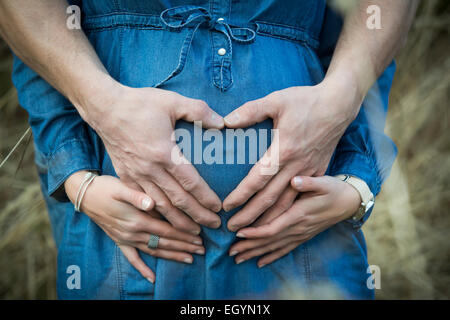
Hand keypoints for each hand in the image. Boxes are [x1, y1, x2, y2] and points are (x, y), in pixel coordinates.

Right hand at [65, 171, 204, 281]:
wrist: (84, 195)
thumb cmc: (105, 188)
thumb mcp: (121, 187)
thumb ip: (137, 196)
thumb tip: (152, 203)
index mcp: (137, 219)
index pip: (167, 229)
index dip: (184, 233)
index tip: (199, 236)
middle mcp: (133, 232)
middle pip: (164, 242)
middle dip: (184, 246)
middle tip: (202, 249)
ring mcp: (126, 238)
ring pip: (154, 250)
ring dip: (172, 255)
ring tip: (189, 259)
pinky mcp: (119, 240)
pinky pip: (132, 258)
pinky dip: (142, 268)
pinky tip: (151, 278)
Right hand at [82, 84, 224, 232]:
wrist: (104, 108)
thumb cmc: (140, 104)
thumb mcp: (173, 101)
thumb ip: (200, 111)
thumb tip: (223, 123)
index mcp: (164, 153)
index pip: (190, 183)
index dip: (206, 198)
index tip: (218, 208)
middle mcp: (150, 169)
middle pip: (178, 200)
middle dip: (197, 216)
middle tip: (213, 226)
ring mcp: (136, 175)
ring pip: (160, 206)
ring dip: (178, 221)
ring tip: (193, 231)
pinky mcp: (125, 176)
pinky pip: (143, 201)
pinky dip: (156, 213)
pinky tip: (166, 221)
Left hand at [223, 81, 360, 231]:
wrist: (339, 105)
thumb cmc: (306, 101)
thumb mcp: (276, 100)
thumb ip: (250, 111)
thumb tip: (226, 121)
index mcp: (284, 150)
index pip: (258, 179)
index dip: (241, 195)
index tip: (226, 206)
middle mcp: (296, 166)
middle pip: (271, 198)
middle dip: (250, 216)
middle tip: (232, 228)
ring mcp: (309, 171)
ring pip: (287, 203)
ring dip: (269, 220)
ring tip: (251, 232)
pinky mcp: (318, 172)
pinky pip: (301, 198)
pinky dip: (288, 211)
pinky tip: (278, 220)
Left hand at [228, 176, 360, 267]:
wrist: (349, 202)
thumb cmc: (334, 189)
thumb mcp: (324, 182)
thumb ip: (309, 182)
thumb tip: (295, 180)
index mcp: (300, 214)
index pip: (274, 227)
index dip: (255, 232)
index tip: (239, 232)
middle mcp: (299, 227)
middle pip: (270, 241)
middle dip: (249, 247)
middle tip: (230, 251)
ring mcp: (301, 234)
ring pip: (275, 247)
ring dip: (256, 254)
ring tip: (238, 259)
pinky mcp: (303, 236)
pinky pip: (285, 250)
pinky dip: (271, 256)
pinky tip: (259, 262)